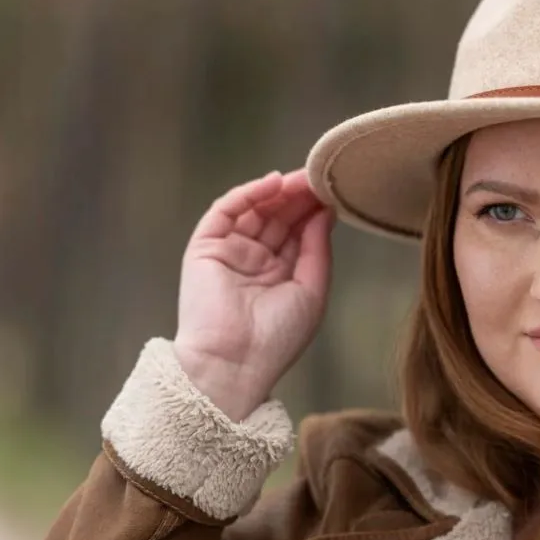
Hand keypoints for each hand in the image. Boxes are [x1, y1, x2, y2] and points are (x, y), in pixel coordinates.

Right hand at [173, 169, 334, 420]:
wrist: (234, 364)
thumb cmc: (277, 338)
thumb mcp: (311, 290)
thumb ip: (317, 248)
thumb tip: (325, 211)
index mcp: (281, 275)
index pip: (299, 232)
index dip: (315, 210)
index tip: (335, 190)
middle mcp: (254, 261)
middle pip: (279, 217)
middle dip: (300, 196)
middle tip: (322, 175)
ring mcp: (229, 252)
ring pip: (255, 210)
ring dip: (279, 191)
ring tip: (303, 178)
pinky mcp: (204, 248)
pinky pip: (225, 212)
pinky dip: (248, 194)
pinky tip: (273, 184)